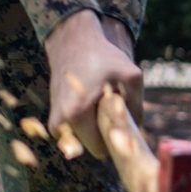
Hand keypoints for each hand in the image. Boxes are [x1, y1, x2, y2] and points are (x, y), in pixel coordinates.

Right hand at [45, 10, 143, 158]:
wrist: (72, 41)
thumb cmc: (102, 57)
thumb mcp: (130, 76)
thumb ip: (137, 107)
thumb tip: (135, 130)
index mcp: (76, 113)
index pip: (100, 150)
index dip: (114, 139)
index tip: (121, 122)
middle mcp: (60, 122)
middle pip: (92, 147)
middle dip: (105, 134)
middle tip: (112, 110)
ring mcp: (54, 122)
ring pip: (84, 141)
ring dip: (95, 128)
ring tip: (99, 103)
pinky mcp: (53, 119)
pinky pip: (76, 133)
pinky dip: (85, 124)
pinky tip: (90, 104)